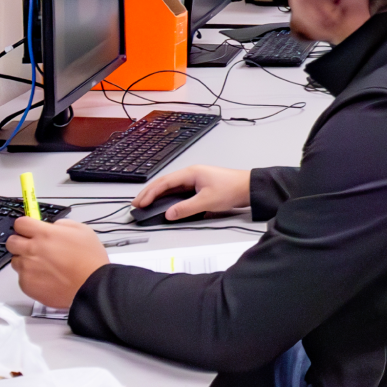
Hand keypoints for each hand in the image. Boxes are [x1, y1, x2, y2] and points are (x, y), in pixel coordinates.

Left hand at [6, 218, 107, 309]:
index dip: (25, 225)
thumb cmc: (90, 260)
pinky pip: (22, 278)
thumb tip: (52, 227)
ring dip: (26, 261)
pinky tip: (47, 278)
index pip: (20, 223)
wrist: (91, 286)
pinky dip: (31, 277)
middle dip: (20, 242)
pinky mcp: (27, 285)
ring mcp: (27, 269)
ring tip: (44, 266)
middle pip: (11, 242)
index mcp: (45, 234)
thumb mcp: (83, 231)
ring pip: (16, 261)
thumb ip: (62, 225)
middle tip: (33, 247)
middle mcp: (32, 250)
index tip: (30, 229)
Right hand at [132, 164, 251, 220]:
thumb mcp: (207, 201)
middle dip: (149, 193)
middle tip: (137, 204)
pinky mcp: (200, 187)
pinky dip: (169, 198)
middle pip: (165, 183)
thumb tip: (169, 213)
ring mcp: (195, 180)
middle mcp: (191, 174)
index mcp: (191, 173)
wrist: (249, 187)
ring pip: (171, 188)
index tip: (139, 203)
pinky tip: (164, 204)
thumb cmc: (232, 189)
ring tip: (146, 204)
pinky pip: (179, 192)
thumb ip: (186, 208)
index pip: (164, 182)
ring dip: (158, 196)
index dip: (150, 193)